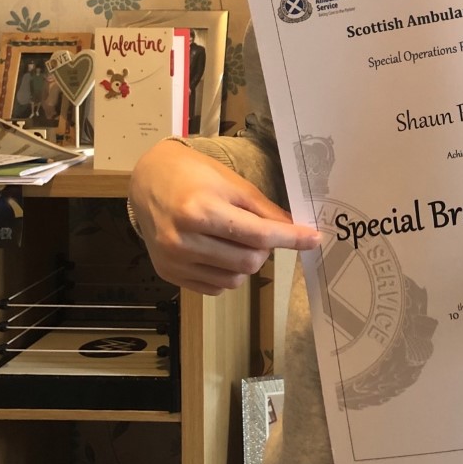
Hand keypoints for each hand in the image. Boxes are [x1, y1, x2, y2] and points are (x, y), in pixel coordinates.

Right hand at [129, 140, 319, 295]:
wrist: (149, 181)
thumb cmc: (193, 176)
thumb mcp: (232, 184)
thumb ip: (264, 210)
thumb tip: (294, 229)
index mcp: (201, 210)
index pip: (258, 234)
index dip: (291, 238)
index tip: (314, 239)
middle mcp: (184, 240)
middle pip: (249, 261)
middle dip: (265, 249)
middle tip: (260, 232)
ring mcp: (174, 261)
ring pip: (234, 280)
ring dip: (246, 264)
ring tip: (235, 240)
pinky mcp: (169, 274)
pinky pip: (215, 288)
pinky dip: (227, 274)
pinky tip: (218, 251)